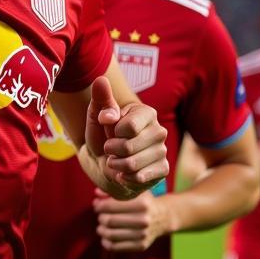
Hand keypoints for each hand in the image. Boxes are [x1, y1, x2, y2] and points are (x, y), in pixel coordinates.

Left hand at [85, 78, 167, 199]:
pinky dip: (125, 177)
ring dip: (116, 165)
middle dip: (111, 150)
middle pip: (128, 147)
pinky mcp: (163, 169)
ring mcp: (162, 151)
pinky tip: (123, 173)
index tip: (111, 131)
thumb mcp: (97, 116)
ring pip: (132, 164)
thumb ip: (100, 99)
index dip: (112, 132)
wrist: (105, 162)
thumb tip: (101, 81)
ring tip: (115, 160)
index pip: (128, 127)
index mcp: (146, 113)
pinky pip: (140, 177)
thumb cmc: (103, 136)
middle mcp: (159, 131)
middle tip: (110, 148)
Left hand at [94, 191, 173, 252]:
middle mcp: (143, 220)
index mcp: (141, 204)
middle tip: (100, 216)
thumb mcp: (133, 191)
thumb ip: (114, 190)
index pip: (109, 206)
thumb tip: (96, 193)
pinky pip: (116, 247)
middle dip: (100, 218)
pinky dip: (106, 242)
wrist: (163, 217)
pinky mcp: (141, 246)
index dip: (99, 206)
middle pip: (108, 220)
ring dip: (101, 230)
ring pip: (110, 235)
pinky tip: (105, 237)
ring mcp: (143, 234)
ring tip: (101, 226)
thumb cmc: (144, 201)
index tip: (97, 206)